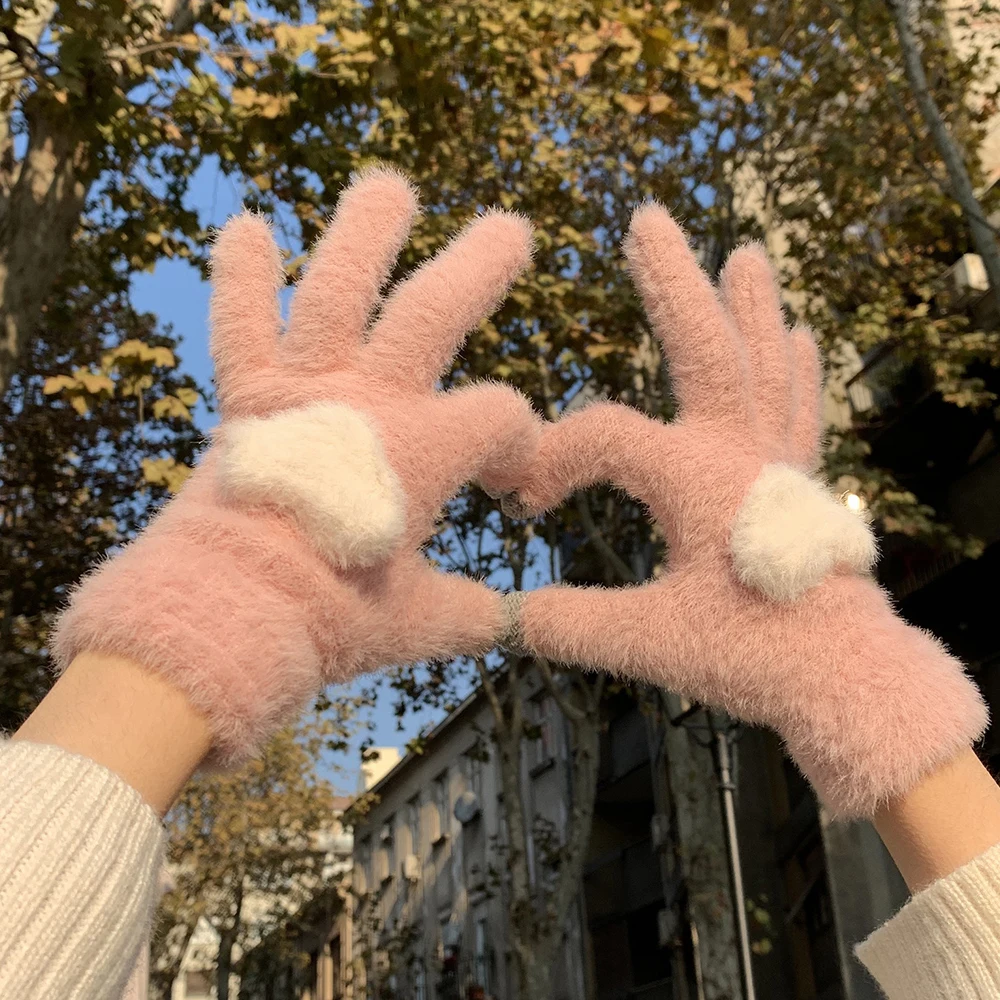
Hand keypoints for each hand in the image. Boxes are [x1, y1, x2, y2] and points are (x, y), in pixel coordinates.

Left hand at [53, 167, 539, 765]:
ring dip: (363, 231)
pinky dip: (242, 279)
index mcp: (426, 452)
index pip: (499, 417)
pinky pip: (242, 328)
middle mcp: (370, 403)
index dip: (521, 445)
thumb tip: (510, 624)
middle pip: (433, 312)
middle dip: (478, 267)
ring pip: (338, 290)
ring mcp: (307, 391)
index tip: (512, 490)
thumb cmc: (334, 619)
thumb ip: (473, 614)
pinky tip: (246, 225)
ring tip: (389, 184)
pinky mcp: (251, 401)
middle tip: (512, 230)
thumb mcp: (420, 621)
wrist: (231, 619)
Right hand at [512, 203, 985, 816]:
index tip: (520, 501)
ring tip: (748, 251)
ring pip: (764, 365)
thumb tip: (501, 618)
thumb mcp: (651, 641)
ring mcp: (775, 462)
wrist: (847, 679)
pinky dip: (798, 369)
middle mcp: (738, 452)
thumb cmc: (753, 653)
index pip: (605, 436)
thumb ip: (570, 624)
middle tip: (649, 218)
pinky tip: (804, 336)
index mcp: (694, 478)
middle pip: (705, 348)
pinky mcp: (798, 484)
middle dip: (673, 281)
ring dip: (751, 306)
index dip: (551, 455)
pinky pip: (799, 410)